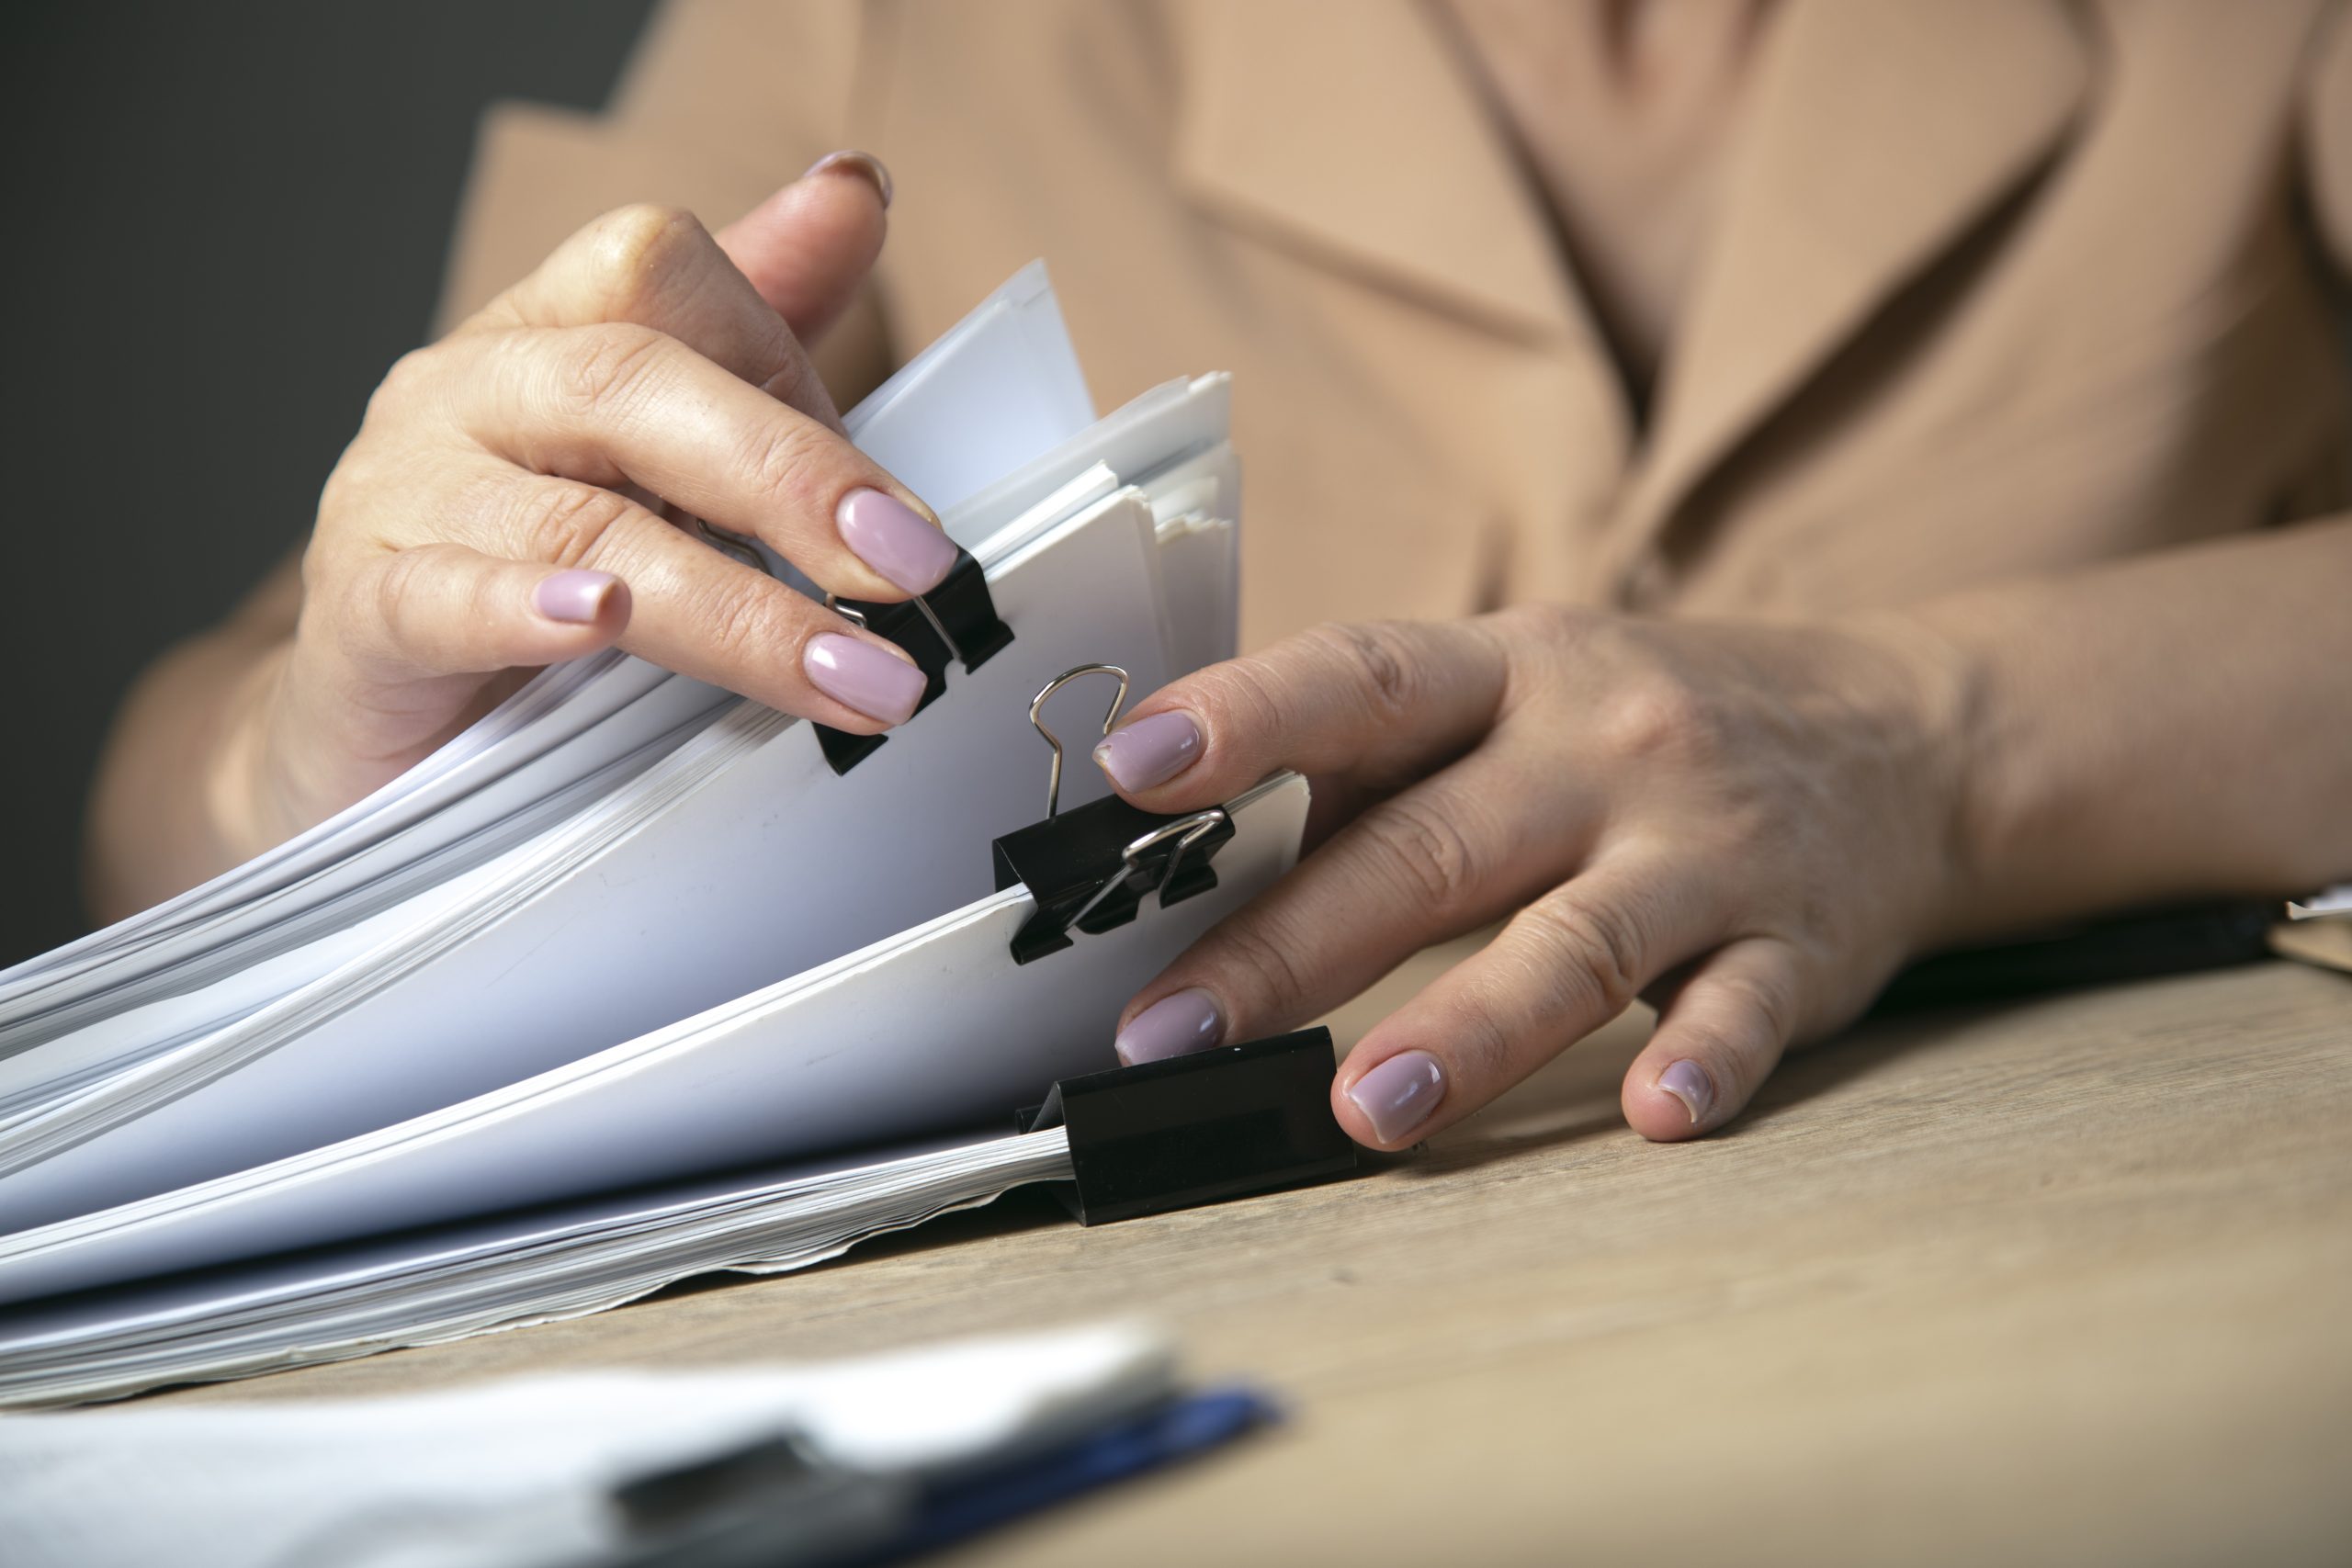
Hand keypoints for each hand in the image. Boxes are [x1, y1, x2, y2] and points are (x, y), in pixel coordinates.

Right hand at [231, 154, 947, 856]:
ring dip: (737, 608)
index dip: (785, 362)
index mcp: (543, 331)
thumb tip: (855, 190)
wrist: (364, 712)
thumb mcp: (649, 445)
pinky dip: (526, 611)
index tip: (886, 496)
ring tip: (848, 671)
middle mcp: (467, 391)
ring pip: (579, 524)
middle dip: (792, 477)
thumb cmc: (522, 564)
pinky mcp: (361, 616)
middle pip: (631, 381)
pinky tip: (599, 624)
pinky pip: (441, 601)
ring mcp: (402, 497)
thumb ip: (752, 325)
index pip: (665, 274)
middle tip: (912, 567)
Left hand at [1093, 606, 1971, 1145]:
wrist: (1908, 737)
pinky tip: (1651, 1115)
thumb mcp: (1521, 690)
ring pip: (1573, 943)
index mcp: (1513, 673)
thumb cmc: (1654, 721)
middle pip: (1434, 846)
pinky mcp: (1795, 946)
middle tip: (1170, 1026)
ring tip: (1363, 1108)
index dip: (1246, 718)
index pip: (1363, 680)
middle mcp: (1604, 750)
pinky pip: (1744, 1010)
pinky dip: (1700, 1061)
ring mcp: (1705, 850)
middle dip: (1290, 944)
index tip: (1132, 768)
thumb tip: (1183, 842)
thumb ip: (1378, 762)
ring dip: (1464, 1028)